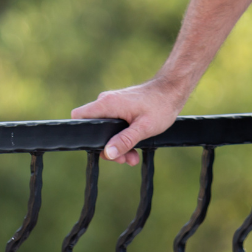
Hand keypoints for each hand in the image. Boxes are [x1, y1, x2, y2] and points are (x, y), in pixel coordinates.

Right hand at [70, 78, 186, 165]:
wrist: (172, 91)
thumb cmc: (160, 106)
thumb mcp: (143, 128)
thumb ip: (124, 141)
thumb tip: (107, 153)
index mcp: (108, 104)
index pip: (79, 116)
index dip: (82, 132)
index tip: (95, 148)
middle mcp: (107, 102)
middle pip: (94, 129)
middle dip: (107, 147)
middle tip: (123, 159)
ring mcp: (113, 104)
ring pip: (106, 130)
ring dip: (117, 146)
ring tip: (132, 159)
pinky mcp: (120, 107)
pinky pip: (114, 126)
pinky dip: (121, 138)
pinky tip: (133, 151)